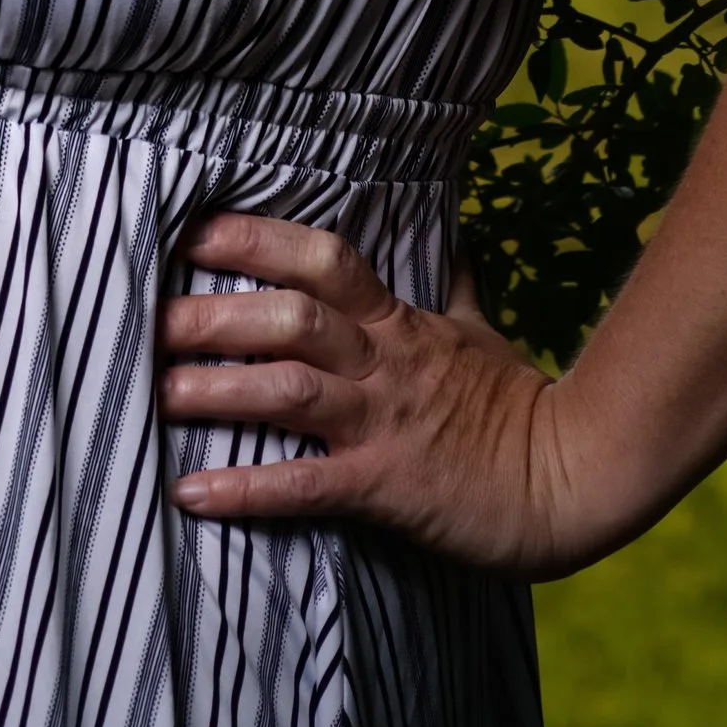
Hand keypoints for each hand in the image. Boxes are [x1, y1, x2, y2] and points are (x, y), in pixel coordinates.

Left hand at [157, 214, 616, 578]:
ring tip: (157, 394)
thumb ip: (453, 290)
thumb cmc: (521, 408)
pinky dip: (246, 489)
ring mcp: (383, 424)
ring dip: (219, 390)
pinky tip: (192, 494)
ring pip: (290, 391)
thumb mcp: (484, 334)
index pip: (323, 260)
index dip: (259, 240)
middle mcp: (384, 364)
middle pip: (292, 318)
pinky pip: (306, 486)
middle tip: (150, 317)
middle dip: (218, 314)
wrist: (576, 481)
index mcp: (400, 323)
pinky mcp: (386, 488)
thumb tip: (455, 242)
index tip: (199, 232)